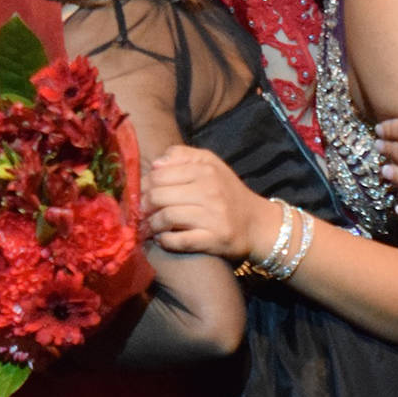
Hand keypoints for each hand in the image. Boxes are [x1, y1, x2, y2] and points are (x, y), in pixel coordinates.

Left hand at [141, 145, 272, 259]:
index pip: (158, 176)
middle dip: (143, 207)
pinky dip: (165, 241)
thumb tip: (156, 164)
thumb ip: (182, 156)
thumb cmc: (228, 192)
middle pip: (159, 196)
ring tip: (149, 227)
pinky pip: (179, 240)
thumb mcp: (210, 164)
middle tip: (140, 213)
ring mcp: (213, 216)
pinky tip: (162, 239)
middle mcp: (210, 190)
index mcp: (205, 170)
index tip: (139, 195)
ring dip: (151, 225)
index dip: (143, 187)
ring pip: (166, 217)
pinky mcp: (215, 239)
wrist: (258, 224)